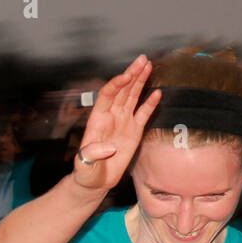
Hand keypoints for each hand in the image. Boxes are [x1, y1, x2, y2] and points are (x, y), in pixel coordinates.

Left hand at [70, 55, 161, 194]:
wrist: (96, 182)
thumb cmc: (86, 172)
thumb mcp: (85, 164)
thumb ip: (93, 153)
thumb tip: (109, 147)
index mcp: (97, 120)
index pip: (107, 95)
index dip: (116, 84)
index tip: (126, 76)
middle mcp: (111, 117)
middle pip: (122, 90)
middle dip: (132, 74)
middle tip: (142, 60)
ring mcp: (123, 122)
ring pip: (132, 97)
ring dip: (140, 81)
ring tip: (148, 65)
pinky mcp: (133, 132)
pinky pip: (143, 114)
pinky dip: (150, 104)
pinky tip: (157, 93)